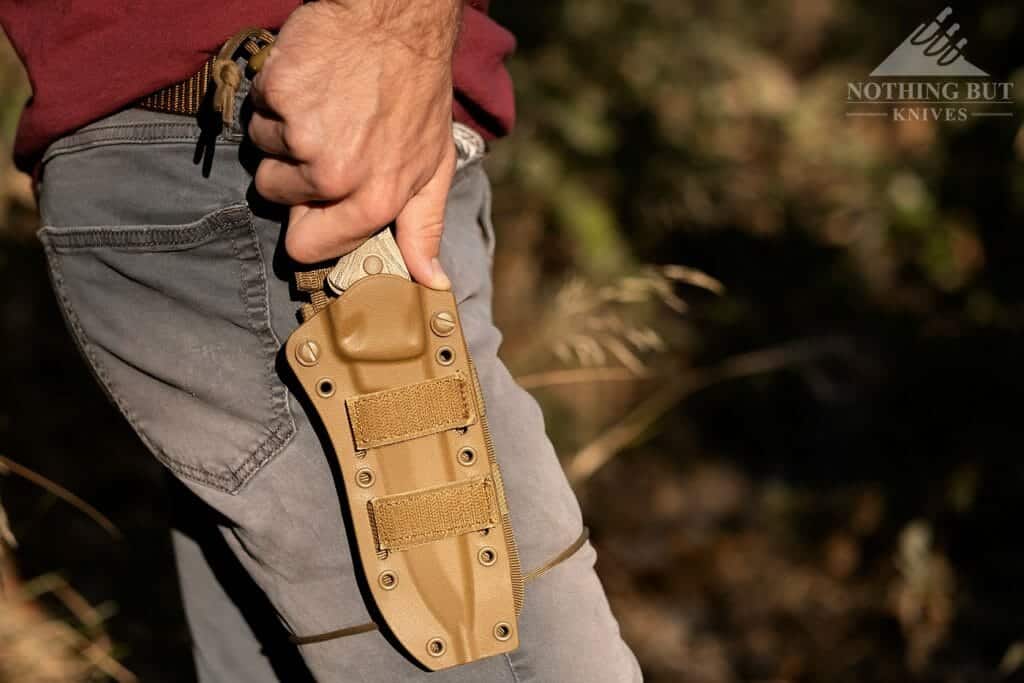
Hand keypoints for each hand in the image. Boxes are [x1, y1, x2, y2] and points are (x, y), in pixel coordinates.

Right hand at [248, 0, 461, 288]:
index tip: (314, 201)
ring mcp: (302, 135)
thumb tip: (429, 281)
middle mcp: (335, 176)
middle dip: (292, 168)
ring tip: (327, 103)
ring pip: (263, 147)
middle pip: (274, 193)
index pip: (304, 247)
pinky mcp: (279, 95)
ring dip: (285, 125)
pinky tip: (313, 80)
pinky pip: (258, 107)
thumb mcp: (433, 167)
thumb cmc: (418, 94)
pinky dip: (277, 92)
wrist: (397, 21)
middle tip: (330, 135)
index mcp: (373, 201)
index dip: (305, 224)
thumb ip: (422, 228)